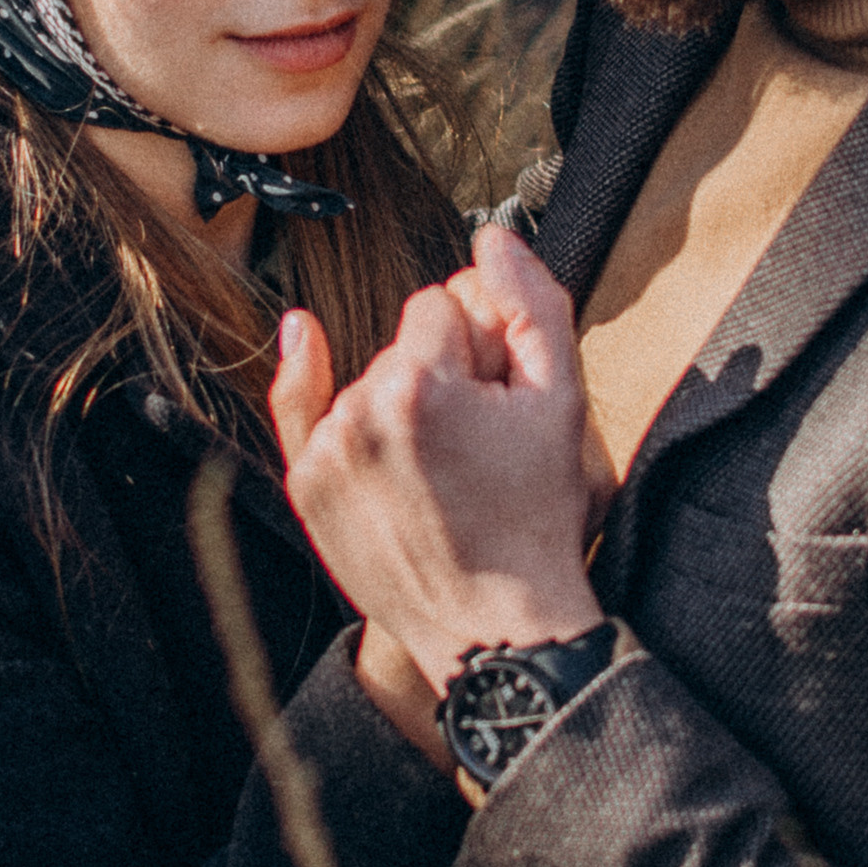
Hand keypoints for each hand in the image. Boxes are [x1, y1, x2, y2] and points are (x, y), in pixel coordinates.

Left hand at [268, 226, 599, 696]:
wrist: (494, 628)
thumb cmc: (535, 520)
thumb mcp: (562, 404)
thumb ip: (532, 305)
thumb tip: (492, 238)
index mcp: (422, 383)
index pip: (442, 303)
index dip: (480, 344)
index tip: (499, 398)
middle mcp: (360, 410)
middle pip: (404, 344)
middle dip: (441, 373)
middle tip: (478, 447)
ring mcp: (326, 451)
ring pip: (368, 380)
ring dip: (402, 406)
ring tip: (443, 474)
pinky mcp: (306, 485)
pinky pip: (308, 411)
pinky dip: (308, 380)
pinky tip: (305, 336)